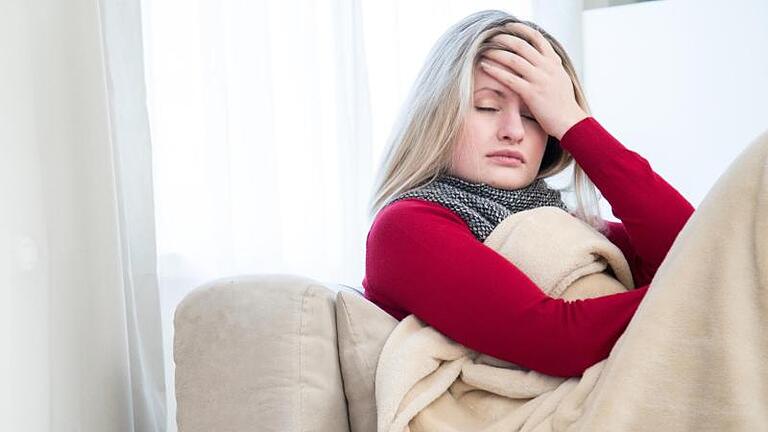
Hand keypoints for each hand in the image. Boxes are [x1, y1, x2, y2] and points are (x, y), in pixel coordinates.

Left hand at [478, 22, 588, 139]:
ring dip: (496, 52)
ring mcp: (539, 79)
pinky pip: (509, 78)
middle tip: (491, 36)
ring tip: (484, 49)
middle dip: (504, 39)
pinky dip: (495, 70)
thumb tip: (541, 57)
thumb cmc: (563, 103)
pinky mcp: (531, 93)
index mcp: (554, 62)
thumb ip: (551, 66)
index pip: (537, 38)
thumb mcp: (560, 78)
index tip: (509, 26)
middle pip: (522, 45)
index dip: (521, 29)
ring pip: (514, 59)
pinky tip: (485, 66)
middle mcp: (547, 67)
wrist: (570, 121)